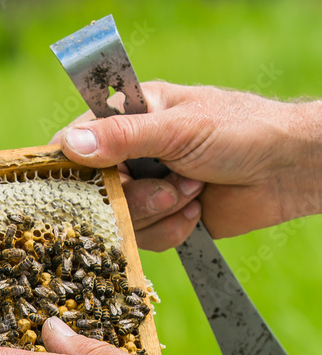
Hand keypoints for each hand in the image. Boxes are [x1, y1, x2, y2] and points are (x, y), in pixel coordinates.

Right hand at [51, 83, 321, 250]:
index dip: (72, 167)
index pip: (76, 141)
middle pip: (97, 191)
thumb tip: (68, 146)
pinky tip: (197, 211)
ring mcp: (147, 188)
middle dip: (134, 196)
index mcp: (130, 115)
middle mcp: (132, 153)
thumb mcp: (177, 128)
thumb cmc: (240, 130)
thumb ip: (122, 137)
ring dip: (159, 211)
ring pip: (122, 220)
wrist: (287, 170)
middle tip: (170, 183)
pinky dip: (173, 229)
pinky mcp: (164, 220)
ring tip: (193, 191)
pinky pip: (146, 239)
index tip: (79, 184)